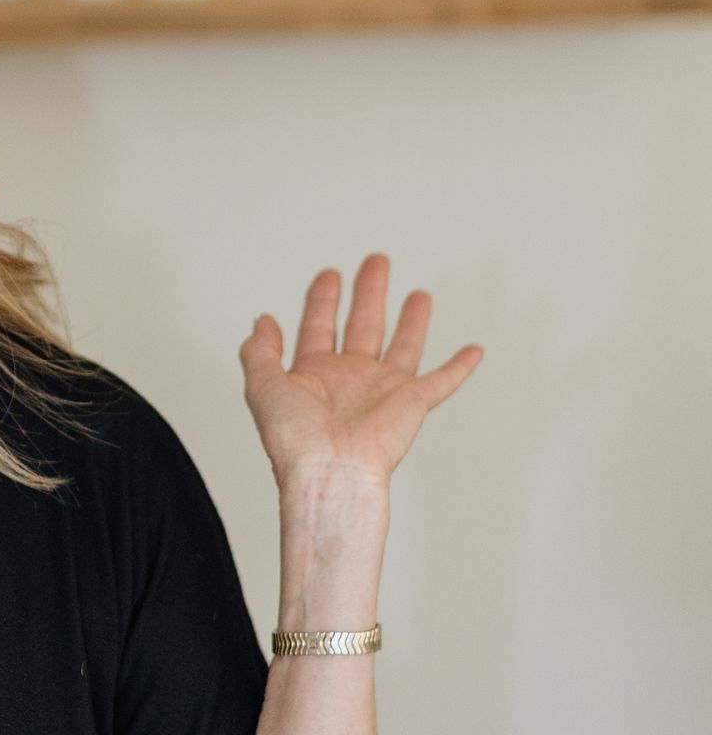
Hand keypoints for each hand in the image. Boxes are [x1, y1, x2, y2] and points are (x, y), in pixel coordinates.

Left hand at [240, 253, 481, 494]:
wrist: (330, 471)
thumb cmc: (296, 440)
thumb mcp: (262, 387)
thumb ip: (260, 352)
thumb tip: (262, 321)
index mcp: (315, 374)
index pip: (319, 326)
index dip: (322, 299)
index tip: (329, 275)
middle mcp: (351, 379)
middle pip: (363, 324)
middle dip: (369, 292)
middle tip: (376, 262)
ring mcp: (384, 390)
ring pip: (403, 345)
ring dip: (412, 320)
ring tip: (419, 294)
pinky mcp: (413, 403)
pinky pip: (443, 381)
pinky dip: (460, 366)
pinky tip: (474, 351)